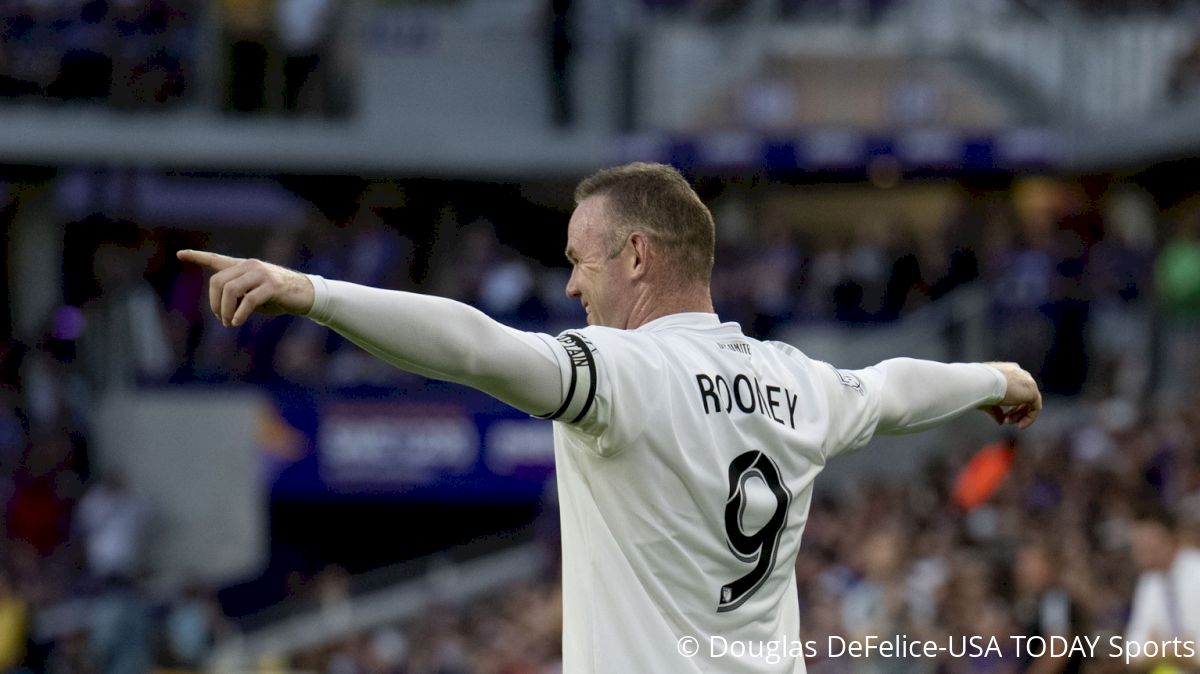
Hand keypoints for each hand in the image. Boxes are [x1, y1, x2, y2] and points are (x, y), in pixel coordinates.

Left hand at [176, 249, 314, 326]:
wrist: (307, 295)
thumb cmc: (278, 297)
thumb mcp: (254, 295)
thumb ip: (238, 296)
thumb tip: (223, 308)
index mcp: (244, 267)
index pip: (216, 259)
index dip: (197, 257)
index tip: (180, 254)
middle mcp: (250, 266)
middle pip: (218, 281)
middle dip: (215, 304)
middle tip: (222, 319)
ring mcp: (261, 274)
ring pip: (230, 290)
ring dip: (225, 310)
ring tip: (230, 323)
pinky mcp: (272, 285)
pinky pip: (248, 299)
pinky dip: (239, 314)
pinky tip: (238, 322)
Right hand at [979, 361, 1041, 429]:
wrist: (980, 382)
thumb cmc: (978, 388)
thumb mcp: (987, 399)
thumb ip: (996, 410)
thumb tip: (1001, 421)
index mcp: (1008, 371)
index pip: (1015, 387)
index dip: (1010, 403)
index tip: (1003, 414)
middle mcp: (1019, 373)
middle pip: (1024, 394)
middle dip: (1016, 409)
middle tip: (1007, 420)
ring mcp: (1027, 381)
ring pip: (1030, 401)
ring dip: (1021, 414)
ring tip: (1011, 423)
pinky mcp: (1032, 391)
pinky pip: (1036, 407)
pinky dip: (1029, 418)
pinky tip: (1020, 425)